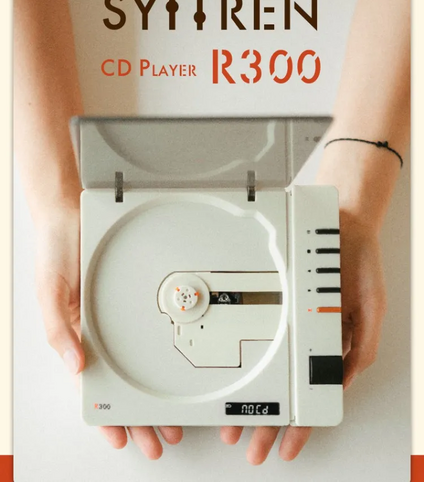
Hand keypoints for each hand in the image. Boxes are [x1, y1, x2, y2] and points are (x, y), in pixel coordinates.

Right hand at [35, 205, 182, 457]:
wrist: (72, 213)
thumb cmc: (55, 250)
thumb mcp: (50, 292)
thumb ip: (59, 329)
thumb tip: (76, 365)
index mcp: (76, 336)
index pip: (94, 388)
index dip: (108, 415)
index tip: (123, 438)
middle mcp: (99, 331)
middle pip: (123, 385)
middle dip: (140, 417)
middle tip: (161, 439)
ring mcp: (118, 318)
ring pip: (140, 367)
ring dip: (154, 396)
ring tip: (171, 419)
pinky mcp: (133, 301)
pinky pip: (149, 334)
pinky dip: (161, 358)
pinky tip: (173, 373)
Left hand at [220, 210, 386, 463]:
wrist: (340, 227)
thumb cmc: (358, 266)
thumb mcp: (371, 309)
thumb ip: (362, 346)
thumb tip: (342, 382)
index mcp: (332, 346)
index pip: (313, 396)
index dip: (300, 425)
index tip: (285, 447)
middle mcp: (307, 339)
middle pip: (285, 392)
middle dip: (268, 423)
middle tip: (250, 446)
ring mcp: (289, 325)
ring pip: (267, 371)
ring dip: (252, 400)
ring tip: (236, 424)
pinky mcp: (275, 306)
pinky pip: (259, 339)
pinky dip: (248, 362)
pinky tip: (236, 381)